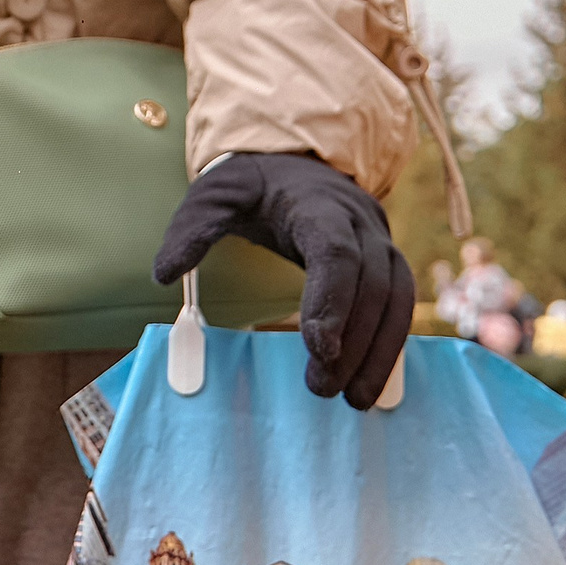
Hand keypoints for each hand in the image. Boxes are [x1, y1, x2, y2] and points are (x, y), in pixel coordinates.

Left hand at [152, 152, 414, 409]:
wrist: (298, 164)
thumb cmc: (254, 185)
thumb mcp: (214, 195)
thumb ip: (191, 229)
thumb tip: (164, 274)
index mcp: (318, 205)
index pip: (335, 253)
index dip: (332, 299)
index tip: (318, 348)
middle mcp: (359, 222)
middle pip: (371, 283)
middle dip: (352, 340)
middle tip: (322, 388)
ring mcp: (381, 242)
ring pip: (396, 299)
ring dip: (378, 352)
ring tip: (353, 400)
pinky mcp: (389, 264)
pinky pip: (401, 307)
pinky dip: (389, 347)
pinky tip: (370, 384)